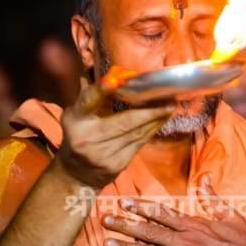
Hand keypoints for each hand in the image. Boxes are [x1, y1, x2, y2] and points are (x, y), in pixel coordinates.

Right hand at [57, 78, 177, 191]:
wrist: (77, 173)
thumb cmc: (81, 132)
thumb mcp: (81, 112)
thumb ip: (97, 93)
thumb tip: (117, 72)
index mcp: (75, 118)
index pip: (88, 101)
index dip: (101, 90)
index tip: (115, 80)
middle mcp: (87, 137)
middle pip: (123, 121)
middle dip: (149, 110)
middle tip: (168, 98)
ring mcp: (102, 154)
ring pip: (136, 132)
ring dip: (156, 118)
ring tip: (170, 106)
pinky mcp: (117, 165)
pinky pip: (139, 143)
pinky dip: (152, 129)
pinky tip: (161, 119)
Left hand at [101, 178, 245, 245]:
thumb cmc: (245, 245)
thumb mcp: (230, 216)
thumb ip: (212, 199)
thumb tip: (204, 178)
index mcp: (193, 225)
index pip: (161, 213)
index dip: (141, 207)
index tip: (123, 202)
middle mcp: (184, 242)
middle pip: (149, 231)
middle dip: (125, 225)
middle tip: (105, 220)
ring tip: (107, 245)